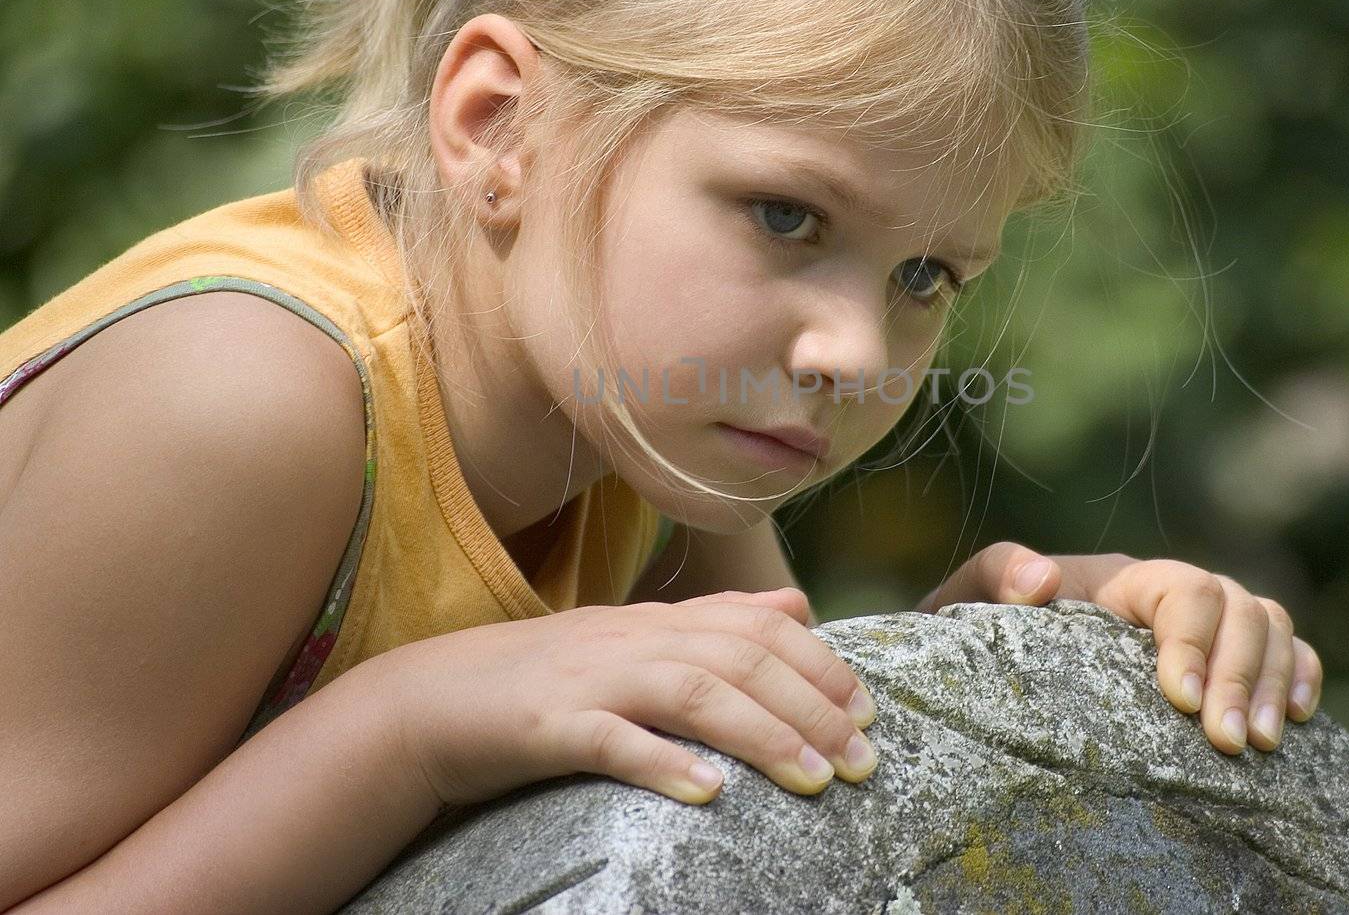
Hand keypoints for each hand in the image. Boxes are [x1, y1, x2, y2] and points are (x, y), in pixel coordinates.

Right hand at [370, 588, 879, 807]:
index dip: (822, 664)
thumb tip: (797, 603)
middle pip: (740, 658)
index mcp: (659, 621)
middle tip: (862, 760)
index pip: (759, 625)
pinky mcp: (546, 726)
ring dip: (763, 735)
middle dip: (812, 707)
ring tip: (814, 780)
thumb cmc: (547, 679)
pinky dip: (662, 762)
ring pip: (692, 692)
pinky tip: (708, 793)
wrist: (432, 700)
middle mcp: (634, 639)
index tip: (869, 712)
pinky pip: (610, 740)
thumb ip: (718, 620)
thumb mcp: (638, 639)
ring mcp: (591, 679)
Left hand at [915, 542, 1323, 755]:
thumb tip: (1041, 580)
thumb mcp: (970, 599)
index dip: (1191, 638)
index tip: (1180, 697)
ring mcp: (1207, 629)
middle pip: (1240, 609)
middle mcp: (1173, 596)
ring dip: (1276, 682)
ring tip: (1260, 746)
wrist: (988, 666)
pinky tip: (1299, 718)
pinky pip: (1289, 653)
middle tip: (1228, 743)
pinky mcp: (1229, 664)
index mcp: (1121, 579)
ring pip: (1272, 628)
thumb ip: (995, 575)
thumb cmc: (982, 632)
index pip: (1182, 590)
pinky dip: (1303, 675)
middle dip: (1242, 674)